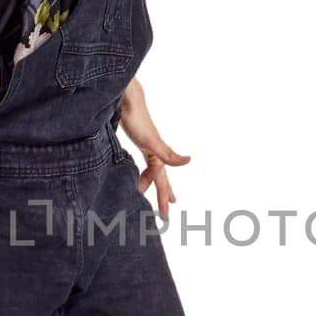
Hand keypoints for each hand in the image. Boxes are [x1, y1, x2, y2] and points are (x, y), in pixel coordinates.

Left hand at [118, 80, 189, 220]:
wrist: (126, 100)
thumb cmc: (137, 120)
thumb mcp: (152, 141)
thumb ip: (169, 154)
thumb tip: (189, 161)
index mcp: (157, 156)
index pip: (162, 182)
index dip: (164, 198)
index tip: (165, 215)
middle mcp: (154, 152)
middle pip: (159, 178)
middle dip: (163, 194)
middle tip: (165, 210)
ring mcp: (146, 146)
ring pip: (150, 170)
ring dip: (149, 182)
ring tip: (144, 192)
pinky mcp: (137, 140)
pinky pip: (142, 160)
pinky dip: (141, 169)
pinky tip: (136, 170)